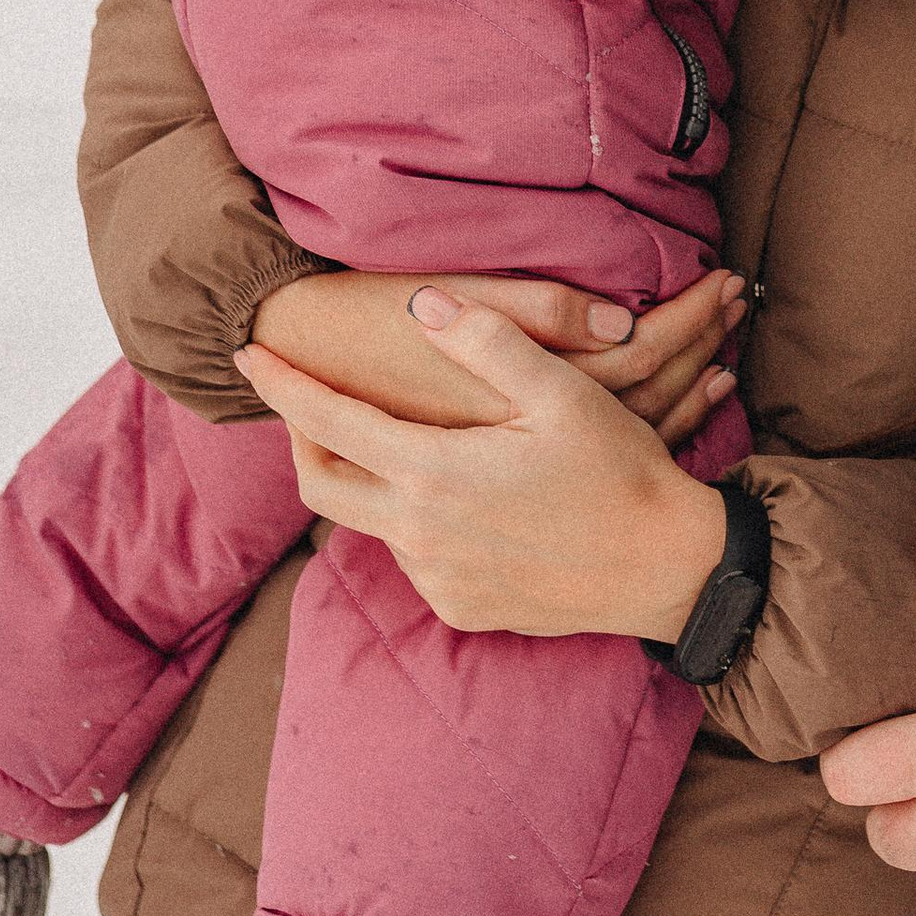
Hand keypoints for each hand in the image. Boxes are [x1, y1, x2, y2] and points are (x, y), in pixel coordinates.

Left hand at [236, 295, 729, 641]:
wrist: (666, 568)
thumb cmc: (619, 471)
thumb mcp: (562, 390)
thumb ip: (486, 341)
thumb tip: (422, 306)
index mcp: (433, 474)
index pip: (327, 422)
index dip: (282, 385)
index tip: (248, 353)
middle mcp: (419, 535)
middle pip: (320, 485)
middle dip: (300, 438)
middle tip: (307, 402)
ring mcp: (438, 580)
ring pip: (371, 522)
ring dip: (371, 480)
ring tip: (402, 440)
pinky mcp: (462, 609)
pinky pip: (413, 558)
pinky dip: (414, 521)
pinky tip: (456, 496)